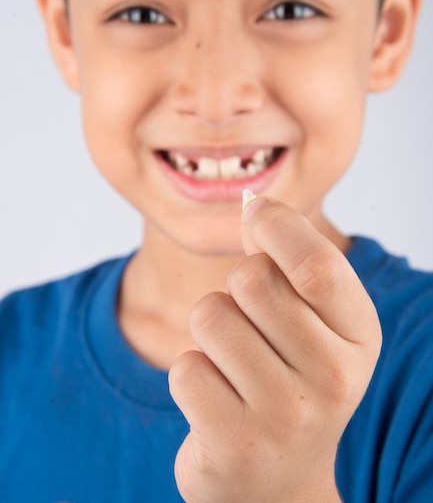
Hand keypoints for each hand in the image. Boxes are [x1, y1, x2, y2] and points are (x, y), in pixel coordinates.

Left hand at [169, 197, 381, 502]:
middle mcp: (335, 378)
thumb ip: (288, 262)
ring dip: (209, 331)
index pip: (316, 264)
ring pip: (211, 317)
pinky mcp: (236, 444)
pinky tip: (217, 400)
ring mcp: (287, 417)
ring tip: (233, 364)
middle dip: (236, 286)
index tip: (255, 211)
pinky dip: (191, 373)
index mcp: (360, 337)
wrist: (276, 481)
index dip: (277, 224)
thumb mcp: (310, 322)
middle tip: (249, 321)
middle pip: (252, 280)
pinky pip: (185, 367)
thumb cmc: (290, 378)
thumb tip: (253, 203)